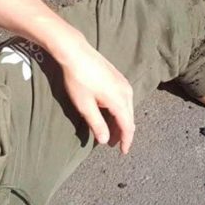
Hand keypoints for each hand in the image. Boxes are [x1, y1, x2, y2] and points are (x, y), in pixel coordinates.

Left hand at [50, 28, 134, 153]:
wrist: (75, 52)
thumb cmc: (78, 79)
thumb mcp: (84, 105)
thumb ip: (97, 124)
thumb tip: (106, 140)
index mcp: (120, 101)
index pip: (128, 126)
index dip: (126, 141)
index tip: (123, 152)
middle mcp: (127, 92)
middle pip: (129, 118)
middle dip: (122, 132)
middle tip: (113, 144)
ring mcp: (124, 83)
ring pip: (127, 109)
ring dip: (120, 122)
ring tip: (110, 131)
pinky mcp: (119, 78)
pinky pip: (125, 99)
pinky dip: (119, 111)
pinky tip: (109, 113)